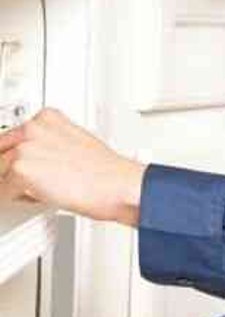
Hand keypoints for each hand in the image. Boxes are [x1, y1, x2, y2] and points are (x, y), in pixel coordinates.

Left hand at [0, 109, 144, 225]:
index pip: (13, 136)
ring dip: (14, 185)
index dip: (18, 155)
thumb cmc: (107, 173)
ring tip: (40, 191)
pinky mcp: (21, 170)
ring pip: (1, 171)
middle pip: (2, 152)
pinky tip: (40, 197)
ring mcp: (25, 148)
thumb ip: (50, 145)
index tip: (26, 166)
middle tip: (33, 182)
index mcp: (47, 117)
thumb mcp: (77, 144)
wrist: (119, 187)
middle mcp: (33, 128)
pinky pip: (4, 190)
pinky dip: (18, 199)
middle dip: (11, 170)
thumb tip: (39, 158)